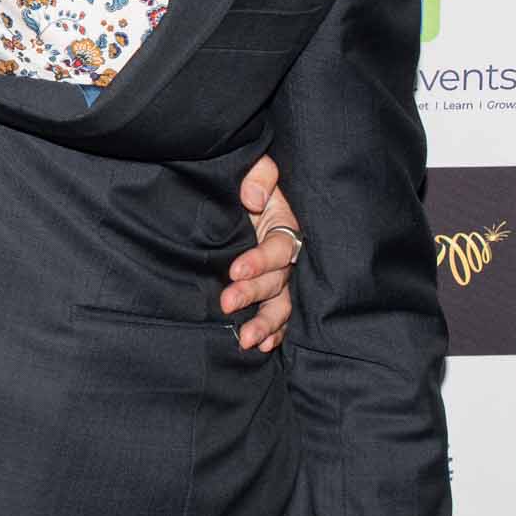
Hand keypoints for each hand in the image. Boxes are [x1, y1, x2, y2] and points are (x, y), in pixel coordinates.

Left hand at [225, 153, 299, 352]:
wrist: (239, 197)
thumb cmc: (248, 183)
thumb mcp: (255, 169)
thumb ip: (258, 175)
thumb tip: (253, 199)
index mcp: (286, 225)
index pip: (280, 247)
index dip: (260, 260)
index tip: (235, 270)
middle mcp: (288, 256)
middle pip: (279, 280)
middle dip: (254, 294)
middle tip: (227, 303)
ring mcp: (282, 275)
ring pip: (282, 304)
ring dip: (266, 323)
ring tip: (247, 339)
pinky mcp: (273, 290)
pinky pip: (281, 315)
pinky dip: (275, 333)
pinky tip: (263, 346)